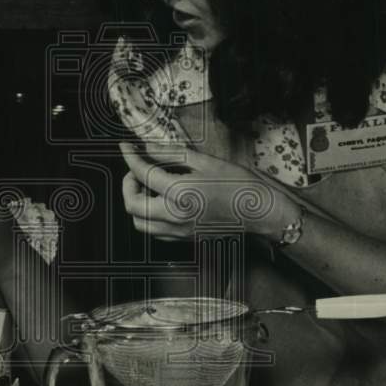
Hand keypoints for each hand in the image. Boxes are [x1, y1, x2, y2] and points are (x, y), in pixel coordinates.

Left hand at [119, 140, 297, 240]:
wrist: (259, 211)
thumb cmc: (237, 184)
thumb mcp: (204, 161)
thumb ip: (171, 154)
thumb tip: (147, 148)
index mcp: (179, 192)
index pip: (142, 173)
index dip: (130, 157)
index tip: (126, 147)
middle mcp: (174, 215)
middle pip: (132, 204)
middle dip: (128, 184)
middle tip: (136, 170)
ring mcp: (179, 230)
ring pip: (139, 222)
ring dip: (136, 203)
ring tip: (147, 187)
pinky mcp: (184, 238)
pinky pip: (155, 232)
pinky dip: (149, 216)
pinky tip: (160, 202)